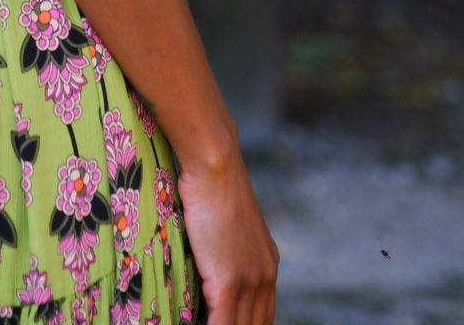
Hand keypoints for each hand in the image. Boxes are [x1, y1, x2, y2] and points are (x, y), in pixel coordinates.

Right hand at [177, 147, 278, 324]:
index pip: (262, 314)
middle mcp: (265, 276)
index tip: (232, 323)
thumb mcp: (225, 222)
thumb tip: (208, 261)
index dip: (246, 324)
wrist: (214, 164)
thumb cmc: (210, 182)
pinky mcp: (230, 282)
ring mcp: (250, 280)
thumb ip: (224, 249)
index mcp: (267, 264)